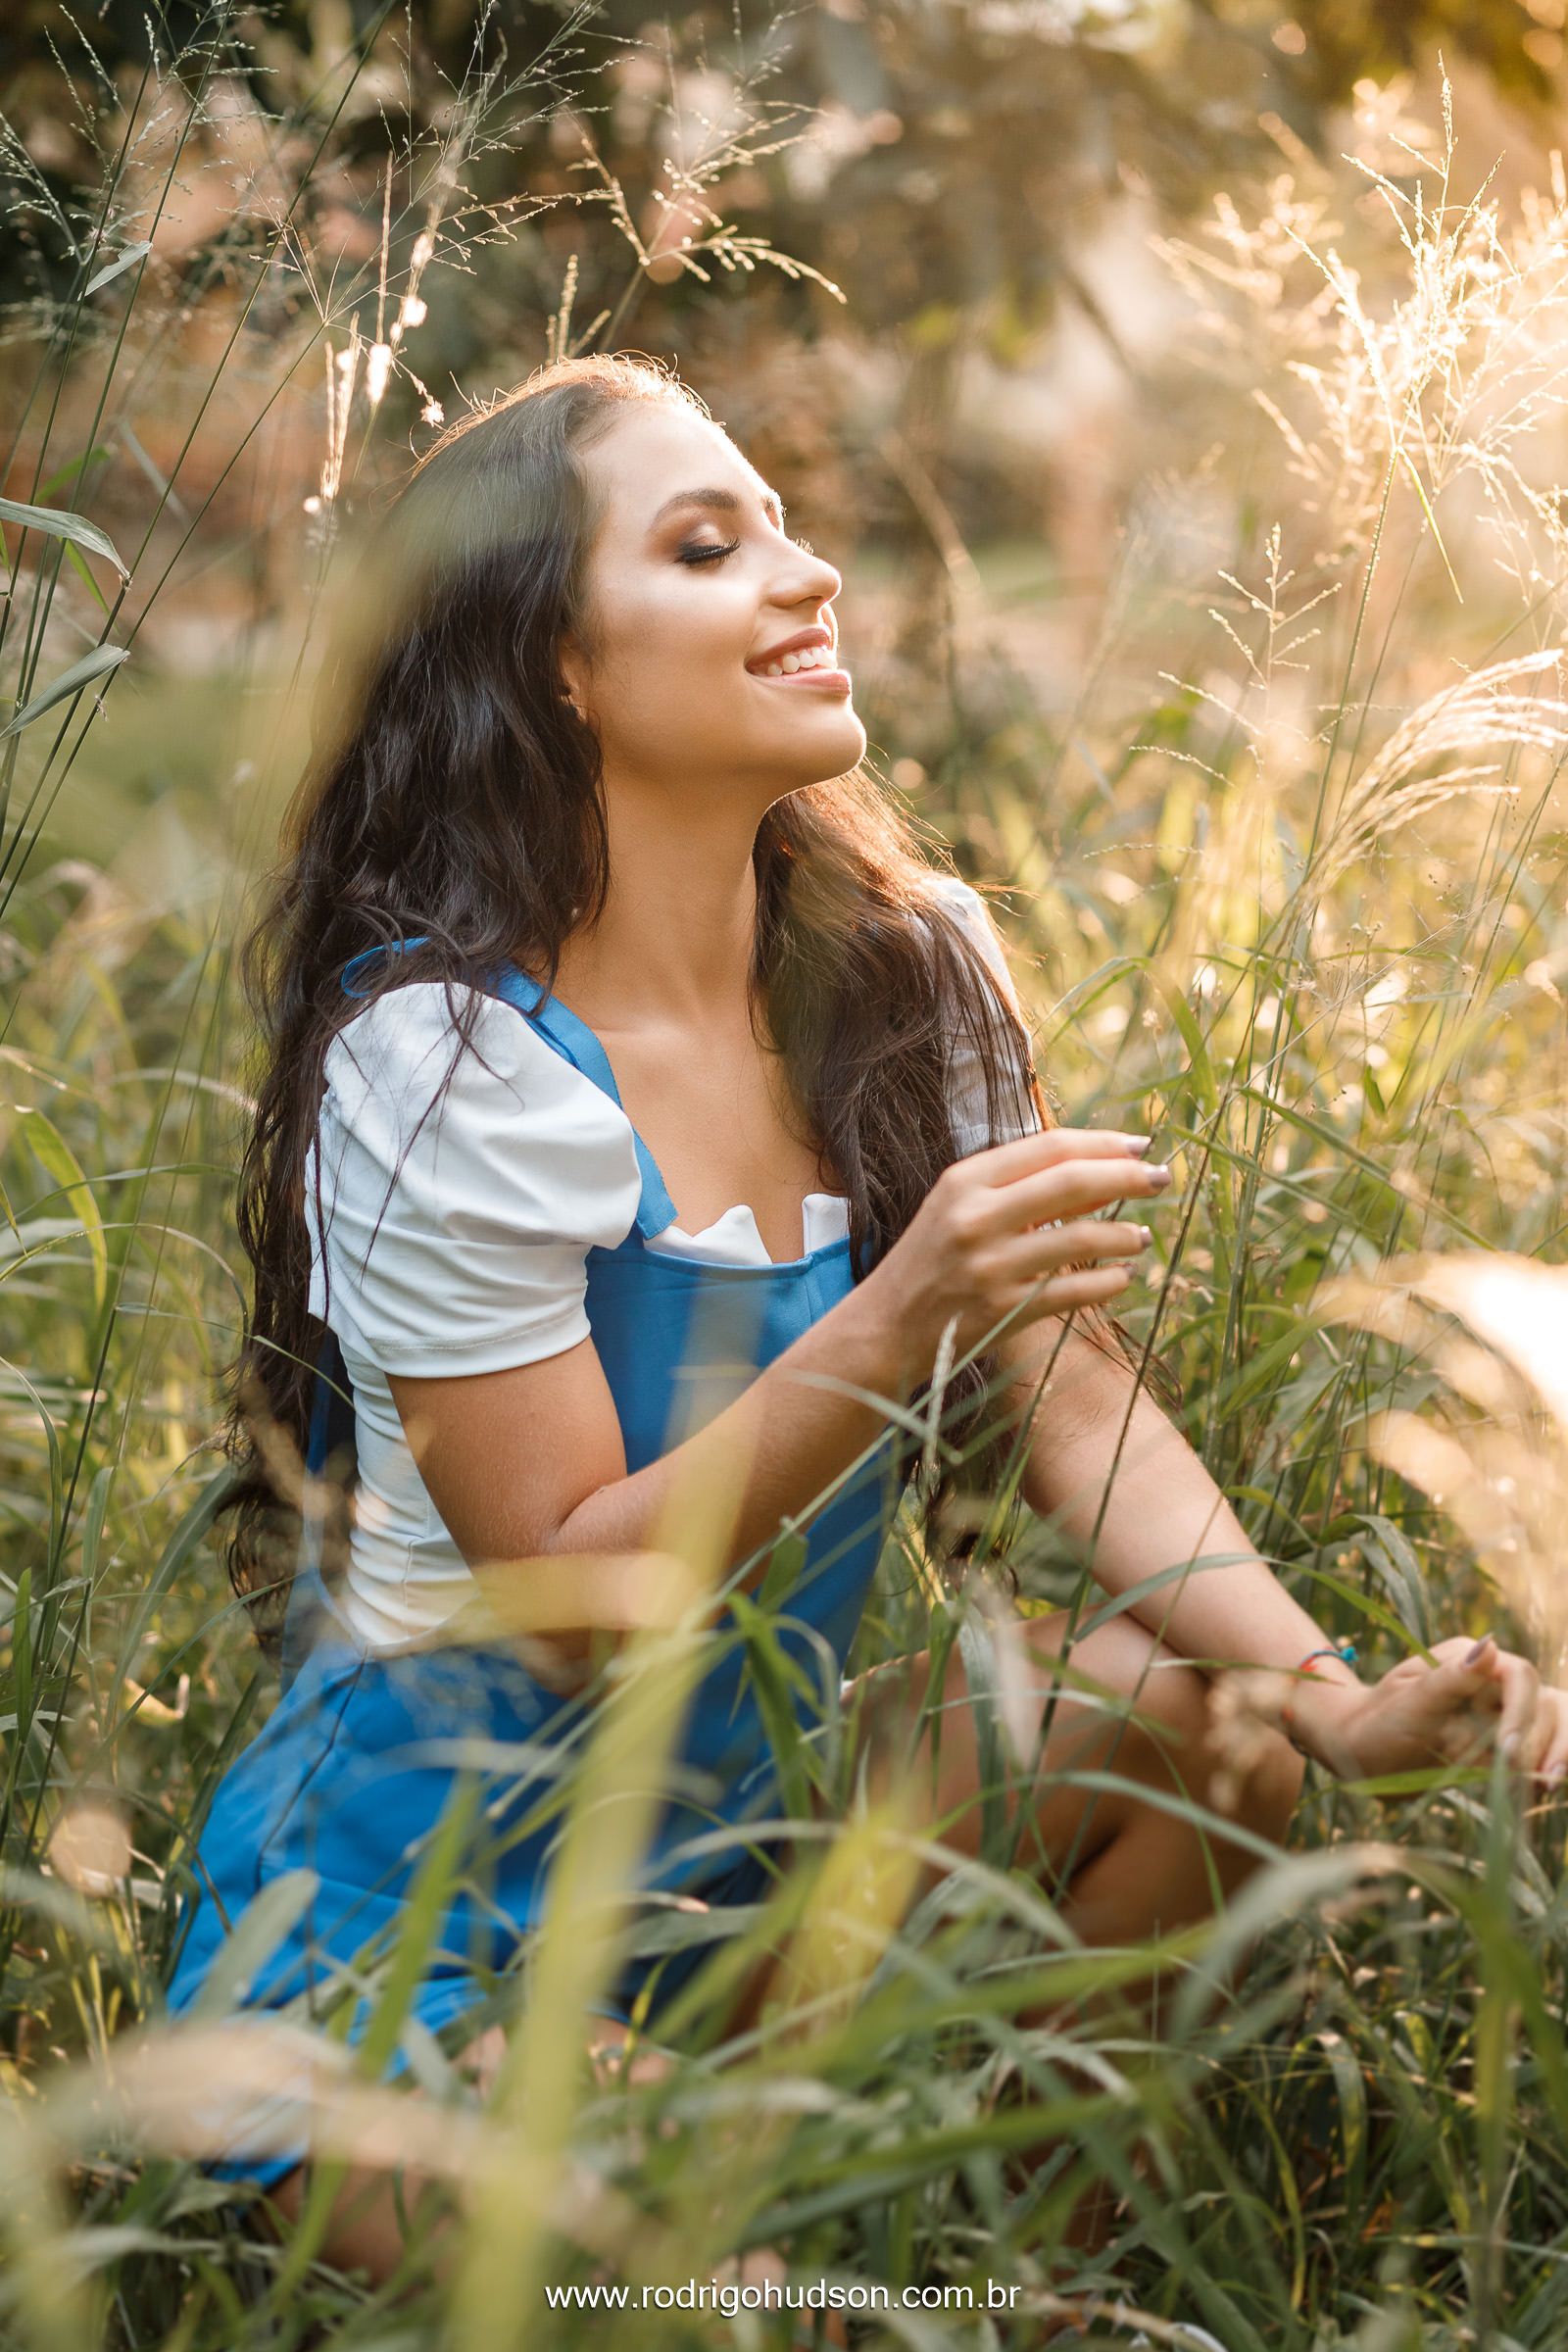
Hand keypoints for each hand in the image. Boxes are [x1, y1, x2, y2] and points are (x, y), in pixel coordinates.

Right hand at [868, 1125, 1169, 1365]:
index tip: (1141, 1145)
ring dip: (1124, 1234)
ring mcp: (989, 1266)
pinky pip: (1074, 1291)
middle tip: (1162, 1177)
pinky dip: (1108, 1282)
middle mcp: (975, 1217)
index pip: (1048, 1147)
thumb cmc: (930, 1261)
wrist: (885, 1328)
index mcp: (964, 1181)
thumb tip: (1100, 1173)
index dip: (1103, 1142)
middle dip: (1127, 1176)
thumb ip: (1019, 1187)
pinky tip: (1123, 1277)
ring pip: (1080, 1237)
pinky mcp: (1002, 1311)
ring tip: (1143, 1236)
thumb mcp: (960, 1209)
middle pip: (1071, 1182)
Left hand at [1295, 1633, 1564, 1786]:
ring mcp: (1497, 1717)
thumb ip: (1451, 1679)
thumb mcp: (1410, 1703)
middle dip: (1553, 1739)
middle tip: (1545, 1781)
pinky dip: (1540, 1771)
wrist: (1358, 1756)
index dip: (1524, 1712)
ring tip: (1545, 1788)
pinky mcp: (1497, 1748)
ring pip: (1549, 1728)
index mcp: (1468, 1660)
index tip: (1508, 1750)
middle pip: (1546, 1703)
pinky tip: (1537, 1792)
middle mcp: (1489, 1685)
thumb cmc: (1376, 1724)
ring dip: (1554, 1755)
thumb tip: (1490, 1645)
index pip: (1520, 1677)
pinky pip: (1534, 1755)